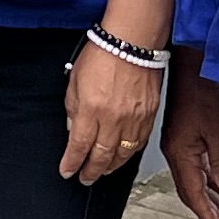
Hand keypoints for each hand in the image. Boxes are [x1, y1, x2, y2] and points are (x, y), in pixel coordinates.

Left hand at [61, 36, 160, 186]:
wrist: (133, 40)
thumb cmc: (103, 53)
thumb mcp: (75, 81)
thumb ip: (74, 108)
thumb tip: (74, 128)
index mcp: (92, 109)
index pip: (79, 147)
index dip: (72, 163)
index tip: (67, 171)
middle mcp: (114, 118)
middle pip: (101, 156)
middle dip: (91, 171)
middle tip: (85, 178)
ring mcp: (135, 119)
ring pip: (123, 154)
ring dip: (110, 166)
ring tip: (102, 171)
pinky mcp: (150, 115)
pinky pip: (139, 143)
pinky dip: (130, 153)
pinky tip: (123, 155)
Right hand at [164, 73, 218, 218]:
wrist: (192, 68)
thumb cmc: (202, 93)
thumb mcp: (218, 129)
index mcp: (180, 153)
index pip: (193, 192)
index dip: (205, 213)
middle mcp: (178, 153)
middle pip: (193, 191)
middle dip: (213, 211)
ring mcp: (182, 146)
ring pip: (198, 181)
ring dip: (215, 198)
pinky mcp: (188, 138)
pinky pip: (200, 168)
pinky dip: (212, 181)